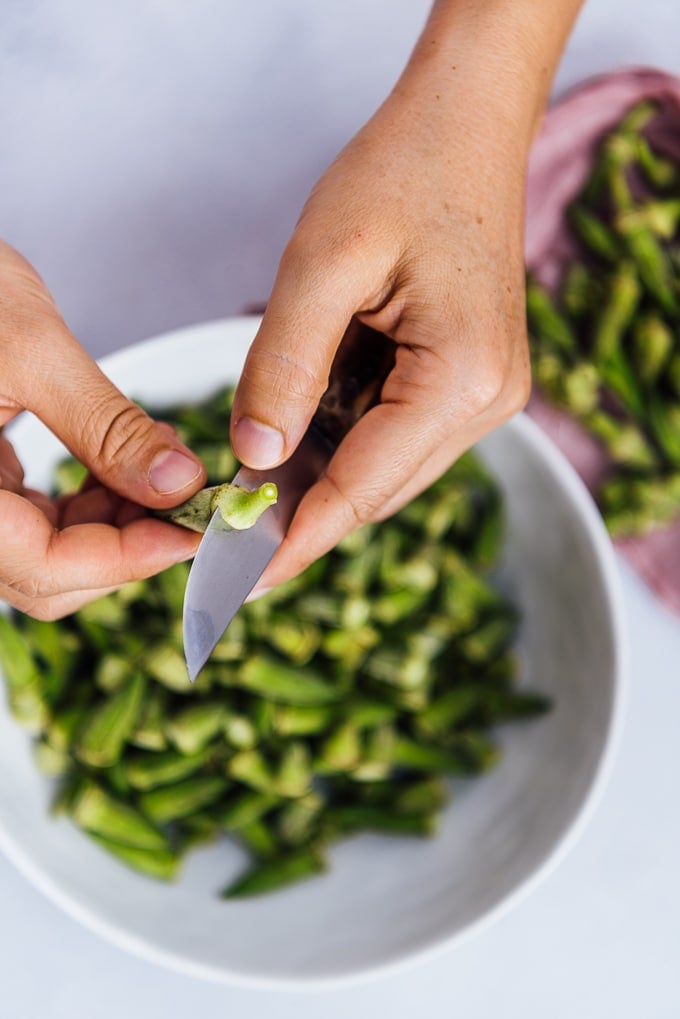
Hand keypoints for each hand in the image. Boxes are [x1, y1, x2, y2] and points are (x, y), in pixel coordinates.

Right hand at [0, 241, 206, 618]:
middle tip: (189, 501)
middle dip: (129, 545)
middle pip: (49, 575)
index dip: (128, 559)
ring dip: (118, 524)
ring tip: (165, 469)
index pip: (45, 567)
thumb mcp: (30, 348)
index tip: (194, 529)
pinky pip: (39, 519)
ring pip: (49, 552)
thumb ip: (105, 426)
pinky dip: (92, 502)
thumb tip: (178, 483)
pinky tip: (127, 463)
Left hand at [231, 0, 580, 591]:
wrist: (466, 127)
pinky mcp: (468, 382)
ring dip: (316, 482)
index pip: (363, 488)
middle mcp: (487, 402)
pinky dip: (340, 445)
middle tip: (221, 542)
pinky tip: (292, 441)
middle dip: (298, 516)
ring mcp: (485, 395)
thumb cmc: (400, 174)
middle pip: (376, 490)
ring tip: (245, 495)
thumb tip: (252, 458)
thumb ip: (284, 366)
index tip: (234, 583)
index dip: (294, 538)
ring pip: (384, 469)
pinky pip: (394, 436)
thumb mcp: (322, 264)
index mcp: (460, 379)